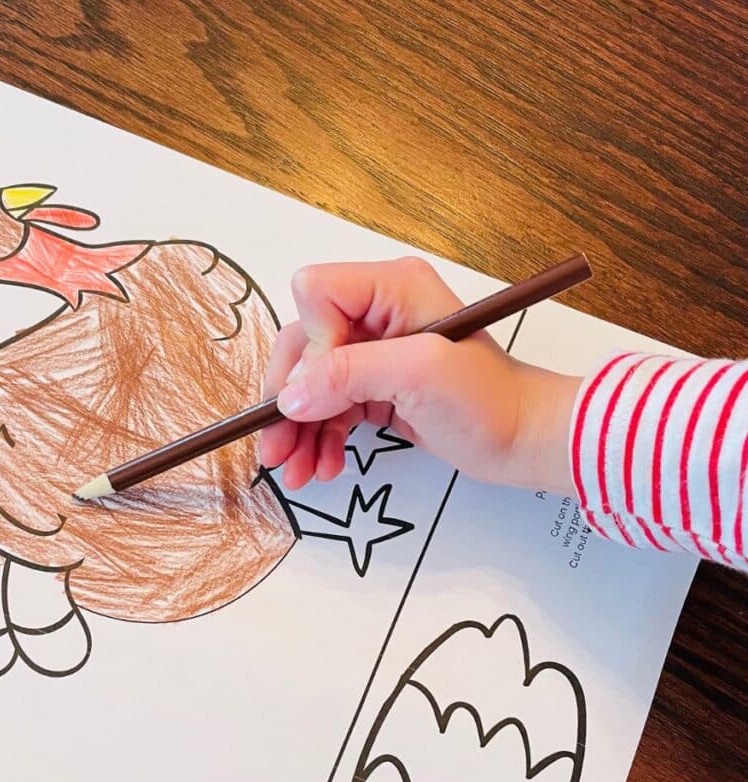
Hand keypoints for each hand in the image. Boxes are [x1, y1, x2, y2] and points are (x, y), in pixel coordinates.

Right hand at [260, 257, 579, 493]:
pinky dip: (320, 436)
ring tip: (297, 472)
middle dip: (288, 399)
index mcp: (391, 288)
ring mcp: (375, 350)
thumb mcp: (420, 376)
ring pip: (310, 381)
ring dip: (298, 428)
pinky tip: (323, 465)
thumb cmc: (490, 402)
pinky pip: (329, 405)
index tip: (323, 391)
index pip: (315, 294)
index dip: (312, 345)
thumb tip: (289, 396)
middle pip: (303, 344)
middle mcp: (377, 311)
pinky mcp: (375, 384)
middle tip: (277, 450)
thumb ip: (349, 374)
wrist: (523, 440)